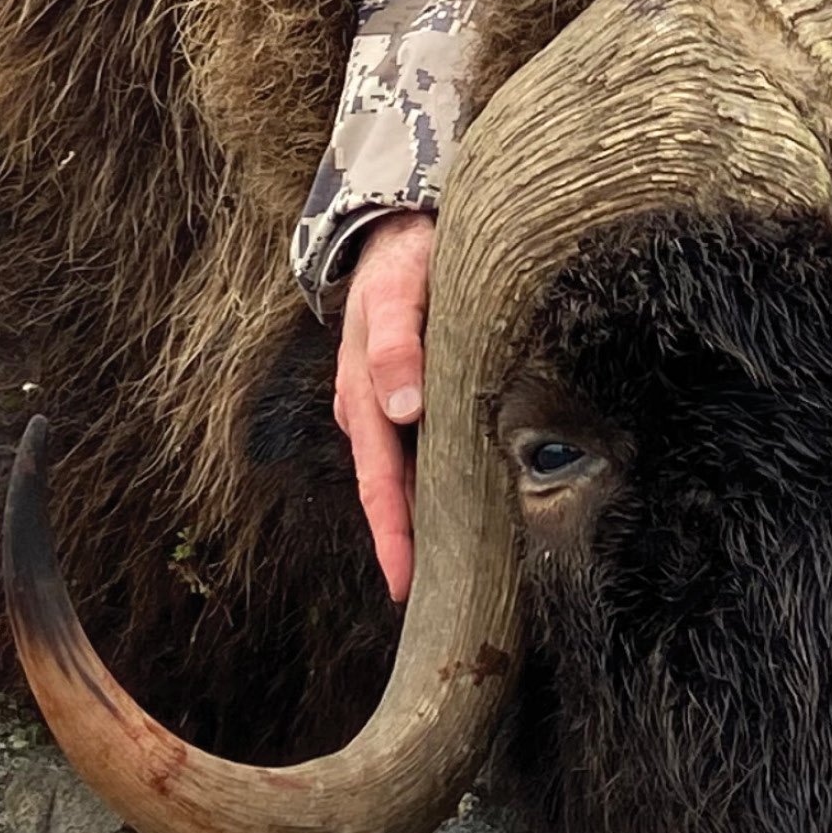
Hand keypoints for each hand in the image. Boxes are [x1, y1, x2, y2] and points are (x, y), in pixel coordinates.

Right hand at [333, 213, 435, 602]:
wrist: (403, 227)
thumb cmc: (403, 259)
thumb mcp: (397, 291)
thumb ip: (398, 343)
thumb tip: (404, 409)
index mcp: (362, 396)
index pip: (379, 482)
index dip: (393, 537)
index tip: (407, 586)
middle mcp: (373, 411)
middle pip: (391, 493)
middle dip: (410, 548)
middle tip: (443, 604)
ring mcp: (391, 406)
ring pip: (408, 475)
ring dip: (427, 520)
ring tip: (459, 572)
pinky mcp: (415, 395)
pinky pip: (423, 450)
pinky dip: (440, 481)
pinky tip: (469, 506)